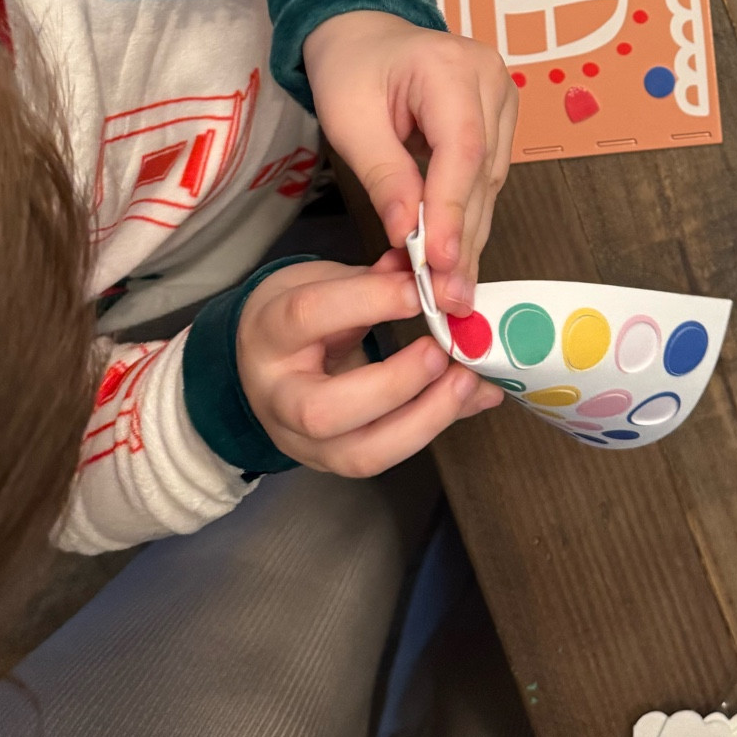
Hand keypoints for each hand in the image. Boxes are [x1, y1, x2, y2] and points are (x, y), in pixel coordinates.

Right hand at [236, 253, 502, 474]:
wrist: (264, 360)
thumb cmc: (302, 313)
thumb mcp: (327, 281)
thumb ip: (378, 279)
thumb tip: (434, 274)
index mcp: (269, 332)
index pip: (309, 316)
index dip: (370, 301)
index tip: (423, 291)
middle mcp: (277, 397)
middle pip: (323, 410)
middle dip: (394, 384)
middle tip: (443, 353)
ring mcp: (302, 441)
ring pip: (359, 455)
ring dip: (424, 420)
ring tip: (467, 381)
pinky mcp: (334, 462)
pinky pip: (386, 458)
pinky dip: (435, 428)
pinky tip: (471, 399)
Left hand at [304, 10, 516, 312]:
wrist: (363, 34)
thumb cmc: (350, 69)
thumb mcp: (350, 121)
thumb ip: (383, 175)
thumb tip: (405, 235)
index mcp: (450, 67)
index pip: (462, 149)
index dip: (452, 210)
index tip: (437, 263)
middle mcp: (490, 79)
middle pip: (482, 171)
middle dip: (462, 238)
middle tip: (449, 299)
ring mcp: (501, 97)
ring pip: (490, 181)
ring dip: (469, 235)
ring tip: (451, 290)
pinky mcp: (499, 118)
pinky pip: (486, 176)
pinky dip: (466, 216)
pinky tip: (452, 255)